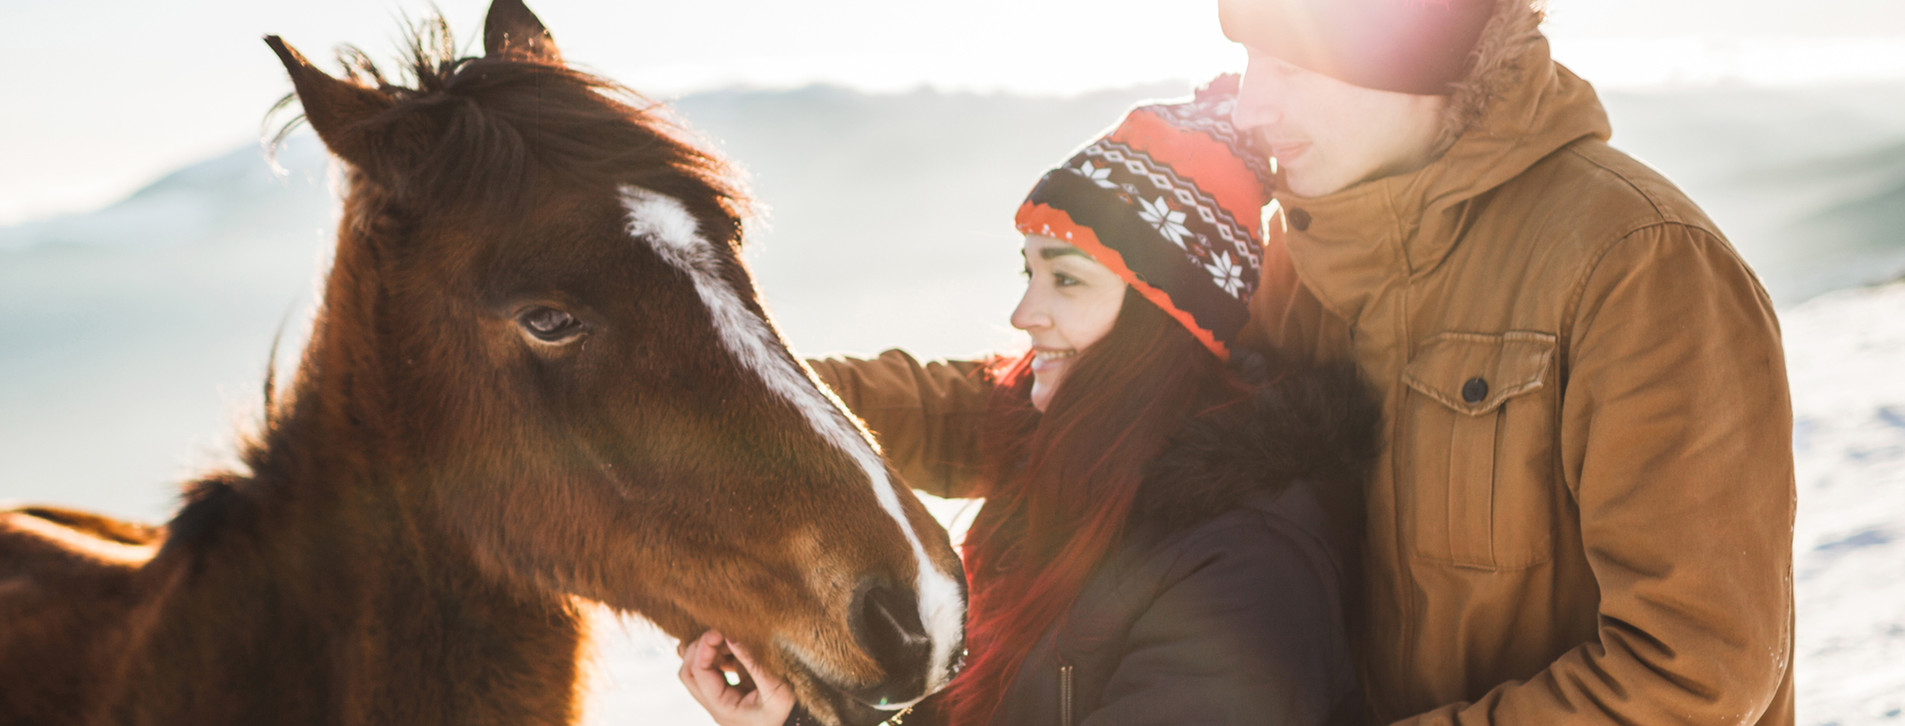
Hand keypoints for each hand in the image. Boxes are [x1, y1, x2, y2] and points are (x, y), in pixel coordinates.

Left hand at [678, 630, 795, 725]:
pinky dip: (716, 655)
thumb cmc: (788, 711)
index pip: (699, 672)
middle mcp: (715, 706)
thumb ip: (752, 662)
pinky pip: (711, 672)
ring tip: (727, 636)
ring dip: (707, 651)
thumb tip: (731, 635)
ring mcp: (719, 700)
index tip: (720, 629)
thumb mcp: (775, 687)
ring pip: (696, 672)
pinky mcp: (727, 692)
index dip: (704, 647)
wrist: (797, 725)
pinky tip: (731, 645)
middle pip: (688, 673)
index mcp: (723, 708)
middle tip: (718, 631)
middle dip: (697, 648)